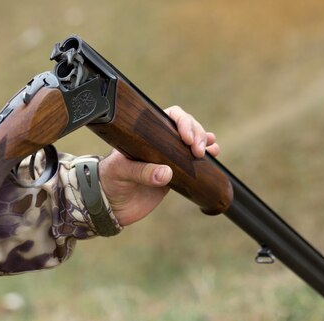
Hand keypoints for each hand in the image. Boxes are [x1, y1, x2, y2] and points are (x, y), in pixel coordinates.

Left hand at [98, 106, 219, 225]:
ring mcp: (168, 157)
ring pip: (192, 141)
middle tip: (198, 149)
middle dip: (197, 133)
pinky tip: (214, 153)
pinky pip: (194, 161)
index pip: (168, 117)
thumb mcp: (121, 173)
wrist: (110, 207)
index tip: (186, 138)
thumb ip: (141, 172)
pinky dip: (206, 155)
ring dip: (205, 141)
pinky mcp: (175, 173)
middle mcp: (158, 142)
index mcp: (144, 134)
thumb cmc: (109, 182)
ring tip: (210, 149)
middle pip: (185, 126)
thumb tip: (167, 173)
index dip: (182, 122)